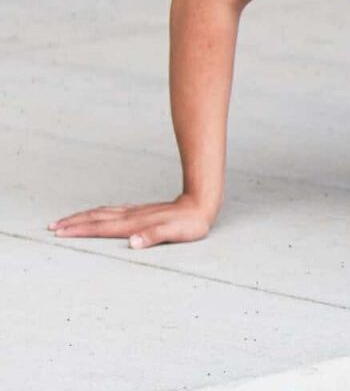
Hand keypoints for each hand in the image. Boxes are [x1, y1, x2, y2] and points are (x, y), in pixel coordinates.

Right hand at [49, 194, 216, 248]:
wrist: (201, 204)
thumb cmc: (190, 223)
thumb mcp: (176, 233)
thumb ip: (154, 237)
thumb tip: (133, 243)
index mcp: (134, 224)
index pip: (101, 228)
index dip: (80, 230)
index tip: (60, 232)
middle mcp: (130, 216)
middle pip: (95, 218)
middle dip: (72, 223)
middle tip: (51, 226)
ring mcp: (134, 212)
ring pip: (101, 213)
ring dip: (81, 217)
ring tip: (64, 220)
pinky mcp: (139, 211)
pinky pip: (111, 211)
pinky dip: (96, 213)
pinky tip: (94, 214)